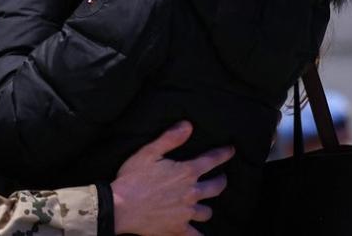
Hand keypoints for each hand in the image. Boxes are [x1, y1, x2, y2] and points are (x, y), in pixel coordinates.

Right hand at [111, 121, 233, 235]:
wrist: (120, 207)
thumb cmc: (132, 178)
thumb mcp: (149, 152)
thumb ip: (170, 138)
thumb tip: (188, 125)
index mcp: (186, 172)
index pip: (212, 160)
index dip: (224, 154)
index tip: (231, 150)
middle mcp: (191, 192)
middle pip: (216, 187)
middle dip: (221, 181)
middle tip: (222, 178)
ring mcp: (186, 213)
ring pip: (207, 211)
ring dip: (208, 206)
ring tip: (205, 204)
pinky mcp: (178, 229)